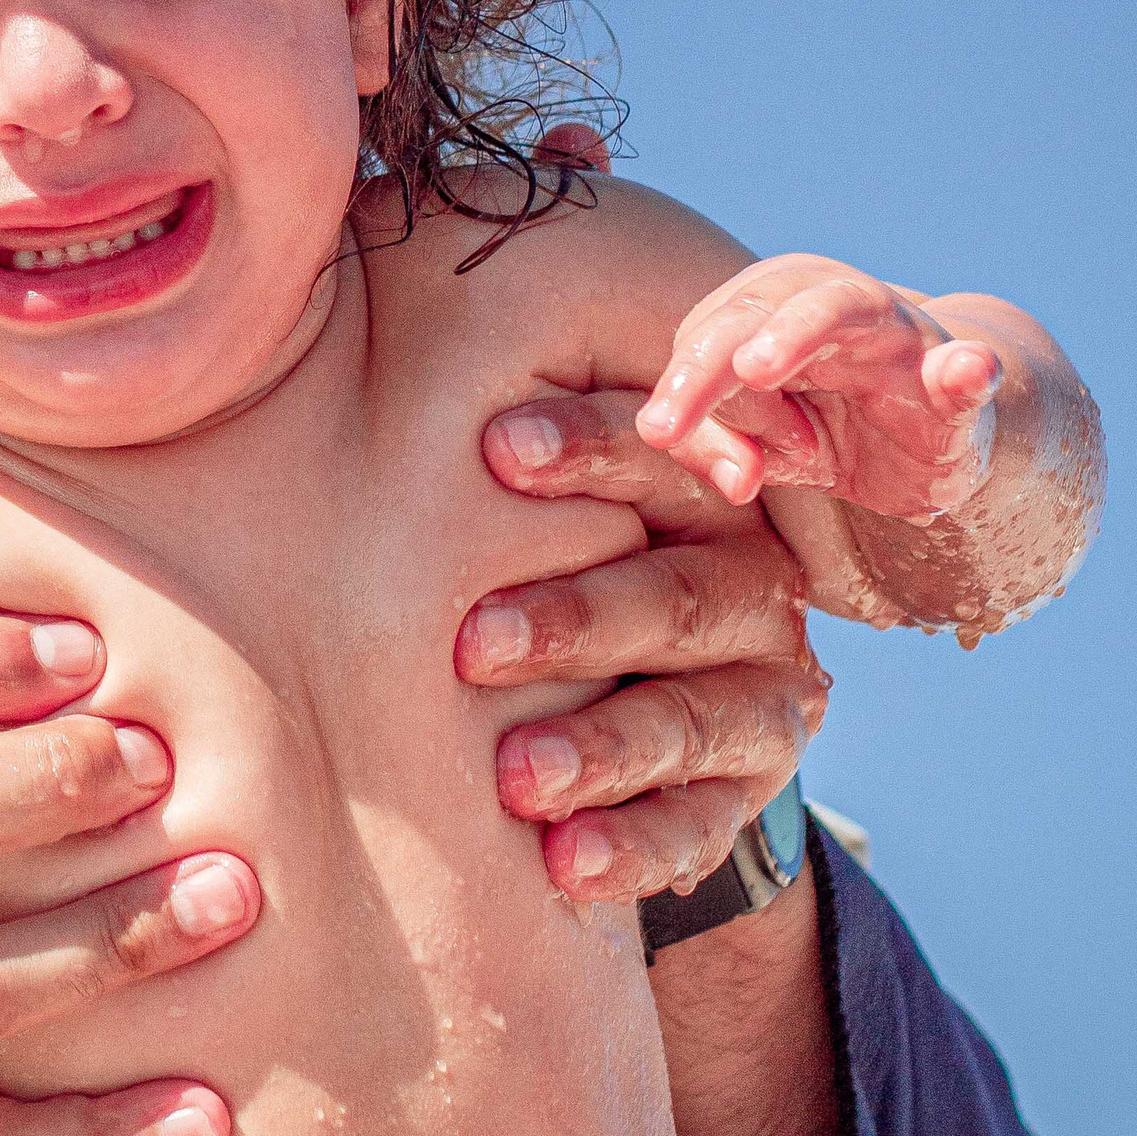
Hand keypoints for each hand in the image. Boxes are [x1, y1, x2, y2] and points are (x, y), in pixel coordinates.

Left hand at [460, 391, 828, 903]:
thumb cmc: (528, 556)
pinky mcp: (742, 793)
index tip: (491, 447)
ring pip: (694, 719)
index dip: (591, 448)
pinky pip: (702, 826)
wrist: (610, 701)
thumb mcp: (513, 489)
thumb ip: (481, 418)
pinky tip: (560, 862)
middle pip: (680, 598)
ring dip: (600, 746)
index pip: (666, 461)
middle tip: (469, 646)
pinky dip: (631, 846)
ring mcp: (754, 697)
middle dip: (578, 617)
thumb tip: (382, 273)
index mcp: (699, 498)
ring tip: (511, 777)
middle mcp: (746, 591)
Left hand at [636, 254, 1002, 517]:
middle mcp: (826, 303)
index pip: (706, 333)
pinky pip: (967, 367)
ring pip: (842, 305)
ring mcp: (898, 333)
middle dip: (707, 364)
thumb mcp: (765, 449)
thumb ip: (725, 451)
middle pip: (754, 309)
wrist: (936, 432)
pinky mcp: (961, 378)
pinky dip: (967, 367)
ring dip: (796, 331)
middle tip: (667, 420)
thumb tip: (734, 479)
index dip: (683, 386)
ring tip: (756, 367)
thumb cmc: (831, 428)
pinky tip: (968, 369)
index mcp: (768, 311)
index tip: (662, 435)